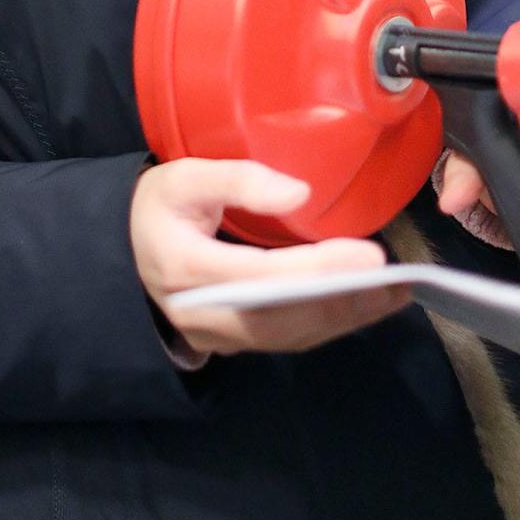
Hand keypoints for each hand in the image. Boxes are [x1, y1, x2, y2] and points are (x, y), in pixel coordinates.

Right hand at [131, 159, 410, 356]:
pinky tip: (362, 305)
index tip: (369, 255)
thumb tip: (301, 192)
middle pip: (283, 319)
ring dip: (345, 319)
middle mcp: (205, 315)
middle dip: (344, 304)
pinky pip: (286, 340)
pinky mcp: (234, 342)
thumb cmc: (156, 209)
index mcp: (187, 269)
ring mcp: (218, 336)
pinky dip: (328, 325)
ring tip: (394, 293)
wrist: (122, 255)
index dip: (318, 270)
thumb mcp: (182, 178)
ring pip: (289, 337)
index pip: (261, 276)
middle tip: (396, 282)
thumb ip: (237, 179)